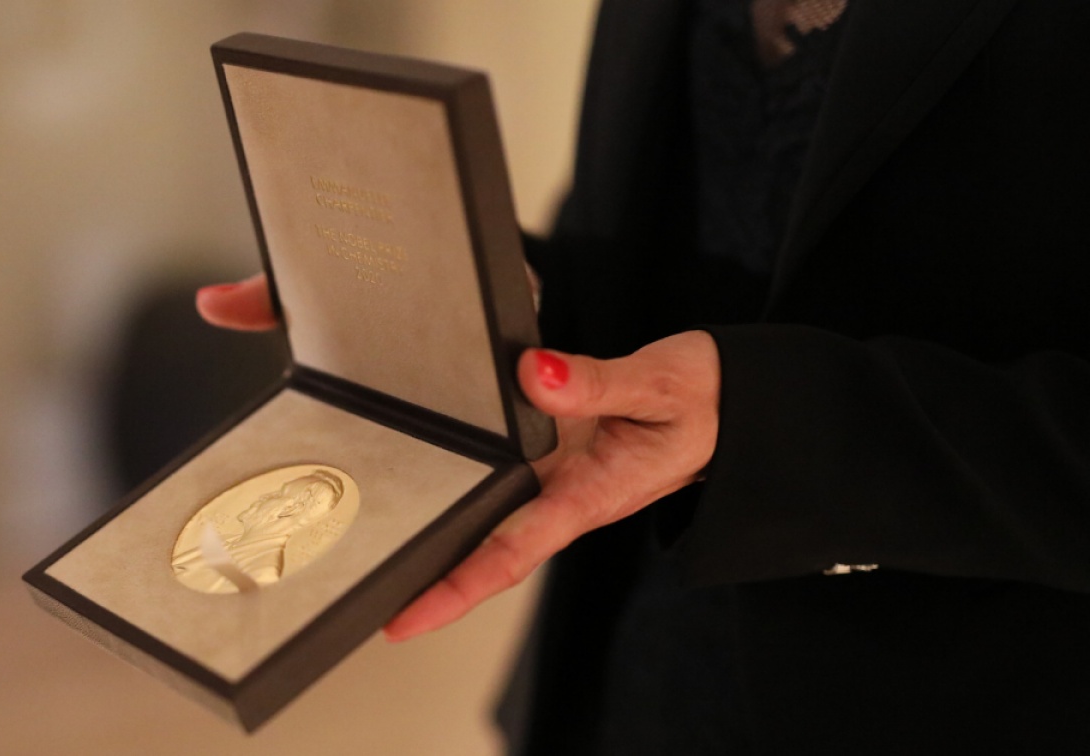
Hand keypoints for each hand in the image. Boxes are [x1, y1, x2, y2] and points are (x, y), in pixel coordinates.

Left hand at [194, 273, 721, 641]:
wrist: (736, 401)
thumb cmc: (710, 401)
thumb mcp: (663, 384)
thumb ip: (598, 382)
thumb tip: (534, 375)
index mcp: (589, 494)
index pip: (508, 553)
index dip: (453, 591)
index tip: (401, 620)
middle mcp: (562, 492)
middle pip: (480, 542)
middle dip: (424, 569)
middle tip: (357, 581)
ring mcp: (554, 472)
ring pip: (483, 504)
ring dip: (435, 519)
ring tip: (367, 528)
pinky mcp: (552, 444)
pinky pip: (497, 460)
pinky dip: (459, 460)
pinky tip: (419, 450)